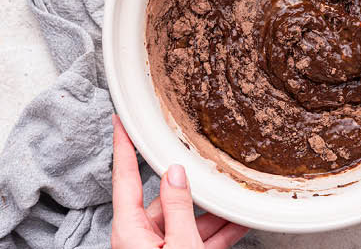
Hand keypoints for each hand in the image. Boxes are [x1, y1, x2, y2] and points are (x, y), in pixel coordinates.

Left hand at [111, 114, 249, 248]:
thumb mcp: (181, 244)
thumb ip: (178, 208)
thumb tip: (176, 173)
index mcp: (130, 230)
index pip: (125, 178)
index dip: (123, 147)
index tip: (121, 123)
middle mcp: (139, 237)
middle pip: (167, 201)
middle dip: (197, 192)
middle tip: (216, 177)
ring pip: (187, 221)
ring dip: (214, 215)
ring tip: (236, 204)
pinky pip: (196, 238)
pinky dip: (217, 232)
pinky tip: (237, 224)